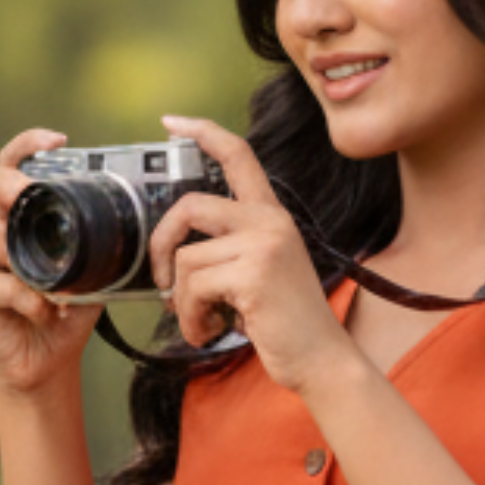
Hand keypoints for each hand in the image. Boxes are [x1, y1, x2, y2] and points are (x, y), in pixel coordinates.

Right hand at [0, 129, 103, 405]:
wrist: (45, 364)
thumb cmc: (66, 315)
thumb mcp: (93, 275)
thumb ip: (102, 248)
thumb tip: (135, 223)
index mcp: (21, 221)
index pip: (14, 168)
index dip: (28, 145)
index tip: (58, 140)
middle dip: (14, 183)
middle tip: (33, 193)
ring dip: (35, 263)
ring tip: (60, 291)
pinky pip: (1, 283)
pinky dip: (30, 299)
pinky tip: (48, 313)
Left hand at [149, 116, 353, 397]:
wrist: (322, 360)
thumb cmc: (287, 324)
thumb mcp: (262, 272)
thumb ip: (229, 250)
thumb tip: (173, 258)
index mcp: (271, 216)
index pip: (238, 155)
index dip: (202, 132)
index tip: (172, 123)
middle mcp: (269, 221)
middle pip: (189, 206)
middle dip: (161, 245)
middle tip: (163, 282)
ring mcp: (263, 245)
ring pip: (186, 260)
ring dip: (183, 303)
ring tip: (202, 323)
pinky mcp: (254, 275)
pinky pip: (193, 288)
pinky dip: (190, 319)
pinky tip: (209, 332)